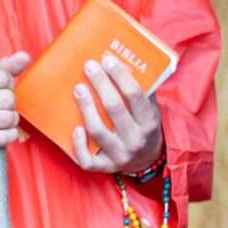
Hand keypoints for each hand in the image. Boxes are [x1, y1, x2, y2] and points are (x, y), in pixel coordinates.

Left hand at [70, 55, 165, 174]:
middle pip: (114, 108)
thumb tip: (123, 63)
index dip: (120, 76)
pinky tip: (75, 128)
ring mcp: (120, 155)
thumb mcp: (151, 111)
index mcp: (149, 122)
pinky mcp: (106, 167)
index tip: (108, 61)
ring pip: (98, 131)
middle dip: (100, 84)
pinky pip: (88, 159)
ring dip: (86, 107)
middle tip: (89, 67)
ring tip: (78, 89)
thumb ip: (142, 92)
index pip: (135, 95)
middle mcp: (135, 139)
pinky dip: (79, 144)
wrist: (148, 160)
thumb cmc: (145, 128)